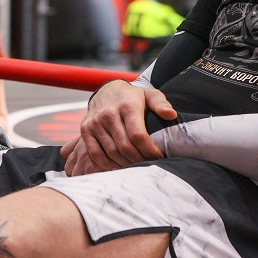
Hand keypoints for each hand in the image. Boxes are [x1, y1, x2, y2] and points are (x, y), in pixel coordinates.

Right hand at [60, 80, 175, 175]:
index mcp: (127, 106)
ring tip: (137, 166)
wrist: (107, 91)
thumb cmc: (133, 97)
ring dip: (126, 164)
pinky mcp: (86, 129)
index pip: (138, 135)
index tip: (159, 156)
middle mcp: (108, 114)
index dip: (150, 150)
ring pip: (112, 152)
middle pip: (125, 147)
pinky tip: (120, 167)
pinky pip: (95, 154)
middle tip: (149, 164)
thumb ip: (161, 104)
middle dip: (140, 160)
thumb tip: (171, 115)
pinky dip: (108, 164)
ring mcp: (95, 122)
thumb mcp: (150, 95)